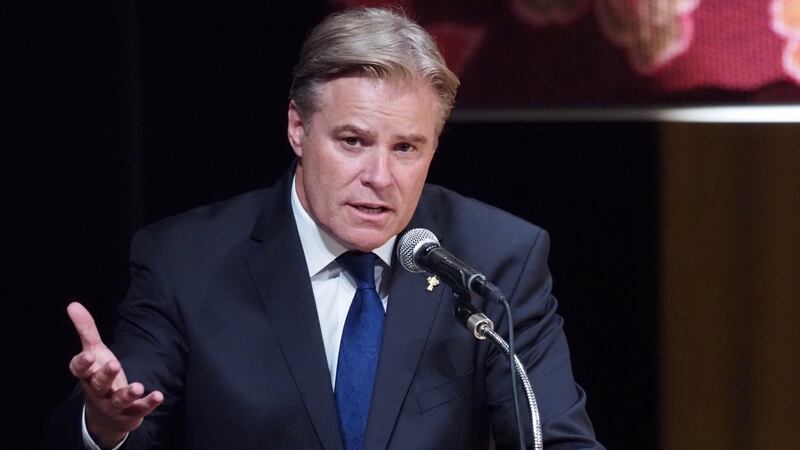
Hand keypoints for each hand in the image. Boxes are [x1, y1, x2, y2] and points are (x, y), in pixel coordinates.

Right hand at [67, 302, 163, 448]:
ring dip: (128, 394)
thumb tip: (73, 304)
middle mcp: (98, 391)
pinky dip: (148, 403)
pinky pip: (139, 409)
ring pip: (118, 400)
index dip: (82, 364)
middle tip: (114, 364)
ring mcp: (114, 405)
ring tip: (138, 387)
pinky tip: (158, 395)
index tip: (88, 356)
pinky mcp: (130, 413)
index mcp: (88, 376)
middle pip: (99, 384)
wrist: (105, 418)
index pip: (79, 371)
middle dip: (106, 375)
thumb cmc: (99, 377)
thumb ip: (86, 330)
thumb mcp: (94, 352)